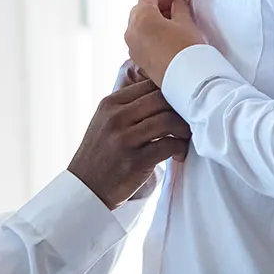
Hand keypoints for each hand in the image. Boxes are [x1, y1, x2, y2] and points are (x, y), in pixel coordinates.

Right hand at [65, 79, 189, 207]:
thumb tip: (162, 90)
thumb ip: (127, 106)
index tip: (179, 104)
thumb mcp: (105, 122)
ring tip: (183, 137)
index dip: (170, 91)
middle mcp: (116, 118)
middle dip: (179, 108)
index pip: (149, 84)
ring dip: (183, 128)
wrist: (86, 188)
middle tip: (187, 119)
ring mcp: (124, 139)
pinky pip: (168, 145)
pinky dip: (180, 147)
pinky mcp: (135, 161)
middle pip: (160, 98)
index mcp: (110, 104)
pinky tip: (179, 153)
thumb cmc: (101, 154)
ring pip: (167, 120)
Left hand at [124, 0, 205, 82]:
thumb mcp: (185, 22)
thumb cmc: (186, 49)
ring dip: (154, 16)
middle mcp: (131, 31)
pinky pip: (140, 38)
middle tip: (176, 2)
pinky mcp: (138, 58)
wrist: (188, 81)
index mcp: (141, 18)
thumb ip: (180, 6)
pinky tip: (167, 32)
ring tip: (174, 17)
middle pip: (140, 8)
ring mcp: (132, 46)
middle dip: (157, 3)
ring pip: (139, 23)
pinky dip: (150, 30)